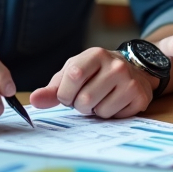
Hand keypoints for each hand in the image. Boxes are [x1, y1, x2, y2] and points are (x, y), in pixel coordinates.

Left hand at [29, 47, 154, 118]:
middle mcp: (115, 65)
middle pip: (84, 100)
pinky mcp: (139, 96)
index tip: (69, 93)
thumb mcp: (74, 73)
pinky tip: (115, 101)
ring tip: (102, 98)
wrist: (133, 70)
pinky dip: (110, 114)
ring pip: (99, 111)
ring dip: (95, 111)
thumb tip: (33, 101)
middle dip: (80, 105)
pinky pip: (114, 117)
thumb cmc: (96, 72)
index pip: (72, 77)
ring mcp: (129, 81)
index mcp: (95, 54)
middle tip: (88, 97)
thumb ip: (53, 89)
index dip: (65, 93)